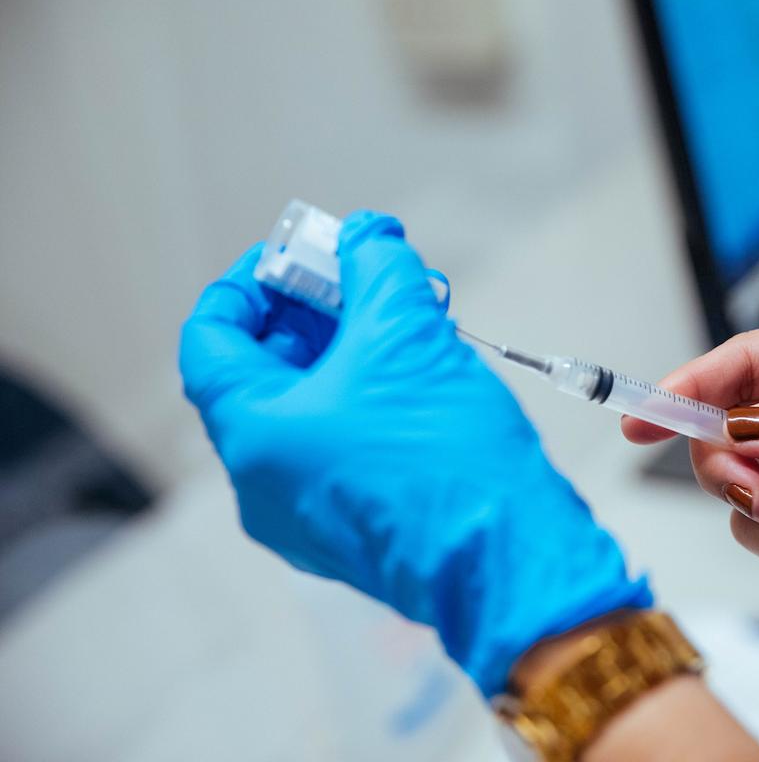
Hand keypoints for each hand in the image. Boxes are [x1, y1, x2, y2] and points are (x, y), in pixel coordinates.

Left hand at [180, 211, 649, 695]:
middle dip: (310, 316)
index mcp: (254, 434)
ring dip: (343, 358)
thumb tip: (366, 236)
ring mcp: (303, 518)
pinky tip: (414, 379)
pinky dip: (360, 405)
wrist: (511, 560)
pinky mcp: (350, 534)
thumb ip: (377, 267)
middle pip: (260, 376)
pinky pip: (334, 454)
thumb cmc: (448, 458)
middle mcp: (262, 485)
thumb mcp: (408, 333)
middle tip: (360, 280)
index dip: (248, 284)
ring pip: (304, 416)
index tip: (296, 257)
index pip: (211, 338)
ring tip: (402, 323)